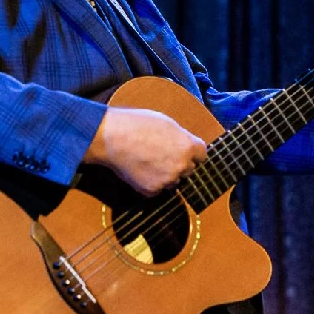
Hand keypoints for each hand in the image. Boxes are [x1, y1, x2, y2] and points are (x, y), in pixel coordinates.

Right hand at [85, 106, 206, 195]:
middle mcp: (182, 166)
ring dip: (165, 175)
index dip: (191, 152)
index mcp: (189, 147)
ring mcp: (167, 180)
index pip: (201, 155)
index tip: (184, 151)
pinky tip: (139, 170)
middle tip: (161, 155)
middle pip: (188, 169)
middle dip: (178, 164)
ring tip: (147, 161)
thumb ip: (181, 137)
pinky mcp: (152, 191)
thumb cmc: (137, 124)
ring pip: (172, 181)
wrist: (112, 138)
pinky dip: (150, 182)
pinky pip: (156, 189)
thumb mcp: (167, 122)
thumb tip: (187, 145)